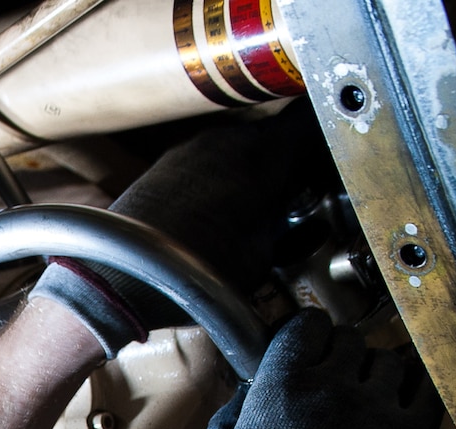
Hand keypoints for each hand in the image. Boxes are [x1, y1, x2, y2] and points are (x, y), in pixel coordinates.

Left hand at [27, 108, 325, 356]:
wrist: (120, 276)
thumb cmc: (192, 273)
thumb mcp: (262, 256)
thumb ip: (290, 229)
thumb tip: (304, 224)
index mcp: (264, 153)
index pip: (313, 125)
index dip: (329, 146)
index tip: (336, 168)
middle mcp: (228, 138)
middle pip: (277, 137)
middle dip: (293, 165)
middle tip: (304, 200)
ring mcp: (194, 148)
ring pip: (243, 151)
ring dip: (257, 175)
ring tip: (261, 216)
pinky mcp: (168, 164)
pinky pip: (212, 165)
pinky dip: (226, 183)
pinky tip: (223, 219)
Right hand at [195, 309, 440, 428]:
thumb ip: (225, 423)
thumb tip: (244, 396)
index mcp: (281, 387)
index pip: (307, 326)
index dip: (307, 337)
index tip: (307, 353)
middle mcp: (332, 388)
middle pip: (351, 340)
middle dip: (342, 356)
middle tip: (337, 382)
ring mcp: (377, 411)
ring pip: (389, 361)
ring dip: (379, 374)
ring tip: (370, 399)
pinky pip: (426, 390)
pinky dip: (416, 390)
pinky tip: (404, 406)